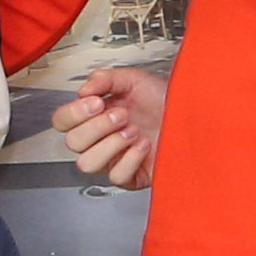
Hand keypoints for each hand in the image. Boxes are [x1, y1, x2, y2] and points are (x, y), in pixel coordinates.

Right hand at [48, 65, 167, 187]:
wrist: (193, 117)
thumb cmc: (165, 101)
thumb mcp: (134, 80)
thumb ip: (105, 78)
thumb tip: (84, 89)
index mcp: (95, 116)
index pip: (62, 121)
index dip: (73, 113)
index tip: (96, 102)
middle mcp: (100, 139)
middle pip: (72, 143)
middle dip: (97, 126)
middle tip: (122, 115)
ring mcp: (114, 159)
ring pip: (87, 164)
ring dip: (110, 144)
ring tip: (132, 131)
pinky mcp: (131, 177)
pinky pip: (116, 176)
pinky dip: (131, 158)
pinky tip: (144, 145)